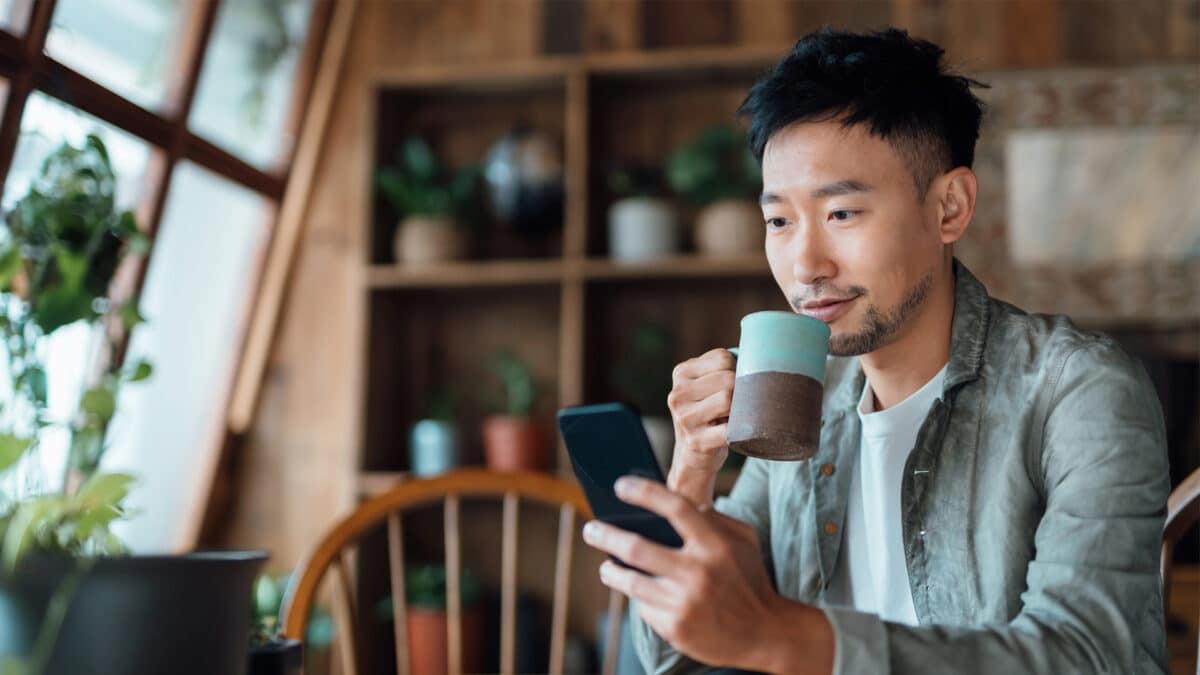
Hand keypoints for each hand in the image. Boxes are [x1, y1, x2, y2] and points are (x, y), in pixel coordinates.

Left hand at [581, 476, 832, 673]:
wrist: (766, 634)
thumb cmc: (750, 580)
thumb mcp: (743, 540)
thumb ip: (712, 518)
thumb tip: (673, 501)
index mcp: (715, 545)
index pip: (674, 507)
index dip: (643, 492)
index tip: (619, 486)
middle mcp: (698, 573)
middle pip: (636, 547)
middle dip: (606, 535)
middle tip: (590, 528)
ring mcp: (685, 603)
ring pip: (630, 581)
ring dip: (611, 570)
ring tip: (606, 565)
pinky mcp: (676, 629)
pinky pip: (644, 607)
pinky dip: (640, 598)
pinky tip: (641, 593)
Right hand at [667, 348, 735, 501]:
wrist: (692, 454)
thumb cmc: (708, 413)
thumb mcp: (705, 385)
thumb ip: (722, 367)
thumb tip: (757, 351)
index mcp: (681, 373)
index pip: (722, 357)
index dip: (737, 370)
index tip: (733, 385)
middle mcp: (677, 394)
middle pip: (727, 378)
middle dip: (741, 390)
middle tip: (737, 405)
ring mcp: (684, 419)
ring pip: (728, 399)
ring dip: (740, 409)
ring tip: (733, 417)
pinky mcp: (696, 441)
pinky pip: (730, 428)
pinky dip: (741, 429)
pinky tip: (736, 431)